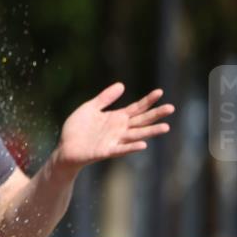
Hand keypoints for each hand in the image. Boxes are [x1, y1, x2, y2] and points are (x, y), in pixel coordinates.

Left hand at [55, 83, 174, 171]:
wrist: (65, 148)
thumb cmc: (77, 129)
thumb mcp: (90, 108)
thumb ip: (104, 98)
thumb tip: (122, 85)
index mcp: (116, 118)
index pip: (136, 108)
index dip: (148, 100)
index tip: (160, 92)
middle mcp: (119, 130)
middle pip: (141, 121)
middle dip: (156, 115)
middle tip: (171, 108)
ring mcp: (114, 141)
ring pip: (136, 135)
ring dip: (150, 132)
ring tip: (166, 127)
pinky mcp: (105, 151)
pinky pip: (121, 149)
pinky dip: (131, 147)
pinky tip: (143, 144)